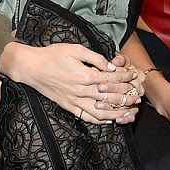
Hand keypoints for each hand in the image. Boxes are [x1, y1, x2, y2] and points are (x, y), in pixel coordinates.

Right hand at [3, 43, 139, 124]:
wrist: (31, 67)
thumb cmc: (53, 55)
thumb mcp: (76, 49)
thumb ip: (96, 58)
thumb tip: (111, 66)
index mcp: (85, 75)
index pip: (112, 79)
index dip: (126, 78)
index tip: (136, 76)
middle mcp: (81, 91)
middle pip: (110, 96)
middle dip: (126, 96)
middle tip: (138, 96)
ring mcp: (74, 101)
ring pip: (100, 111)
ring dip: (117, 113)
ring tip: (129, 112)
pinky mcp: (68, 106)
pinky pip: (87, 117)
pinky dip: (100, 120)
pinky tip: (109, 119)